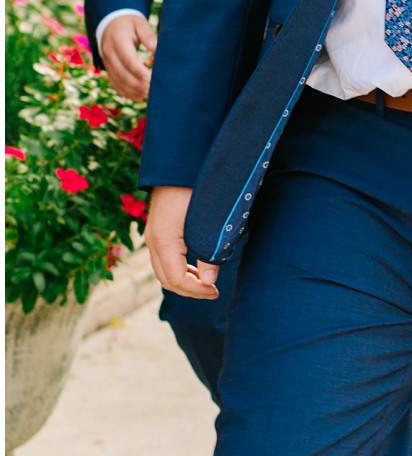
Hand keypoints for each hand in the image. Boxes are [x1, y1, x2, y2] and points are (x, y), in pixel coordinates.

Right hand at [99, 12, 156, 99]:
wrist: (110, 23)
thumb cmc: (129, 23)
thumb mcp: (139, 23)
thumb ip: (148, 35)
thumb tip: (156, 48)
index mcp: (118, 40)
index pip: (128, 59)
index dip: (139, 71)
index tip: (151, 78)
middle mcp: (109, 53)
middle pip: (122, 73)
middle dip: (137, 84)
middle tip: (152, 91)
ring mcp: (107, 62)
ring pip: (117, 80)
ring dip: (132, 90)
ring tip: (148, 96)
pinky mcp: (108, 68)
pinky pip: (114, 83)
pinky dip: (125, 92)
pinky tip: (138, 97)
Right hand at [144, 184, 219, 299]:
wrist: (180, 163)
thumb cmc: (196, 189)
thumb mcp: (206, 222)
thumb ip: (208, 252)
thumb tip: (209, 281)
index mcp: (164, 240)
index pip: (176, 279)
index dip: (196, 290)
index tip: (215, 291)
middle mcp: (152, 240)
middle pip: (166, 279)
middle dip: (189, 290)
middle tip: (212, 292)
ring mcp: (152, 235)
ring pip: (162, 270)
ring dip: (183, 281)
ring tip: (206, 282)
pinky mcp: (156, 230)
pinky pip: (162, 259)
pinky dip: (178, 269)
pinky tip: (195, 267)